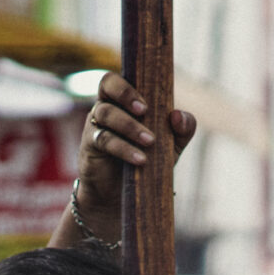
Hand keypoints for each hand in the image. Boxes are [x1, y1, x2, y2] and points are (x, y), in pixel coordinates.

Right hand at [75, 73, 197, 229]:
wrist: (123, 196)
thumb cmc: (148, 162)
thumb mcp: (171, 146)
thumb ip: (183, 129)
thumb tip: (178, 115)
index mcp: (124, 102)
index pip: (120, 78)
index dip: (130, 83)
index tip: (147, 102)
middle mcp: (106, 108)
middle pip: (106, 85)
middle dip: (126, 94)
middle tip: (144, 110)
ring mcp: (95, 126)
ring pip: (106, 113)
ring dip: (130, 126)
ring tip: (150, 142)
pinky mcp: (90, 147)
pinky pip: (103, 140)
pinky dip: (123, 148)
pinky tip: (140, 159)